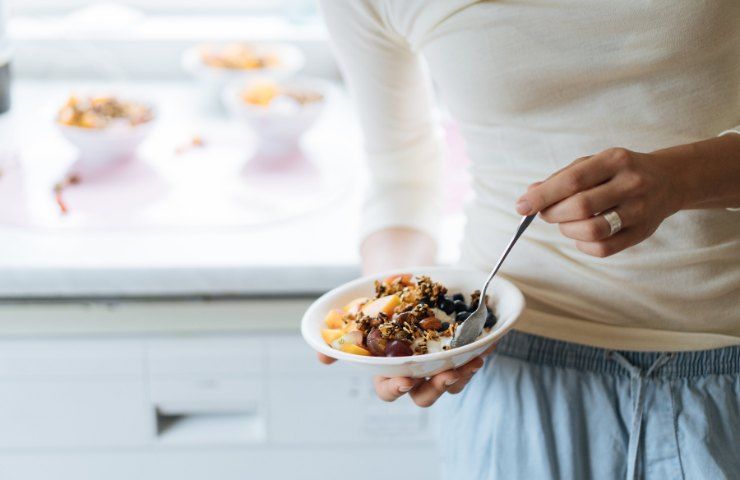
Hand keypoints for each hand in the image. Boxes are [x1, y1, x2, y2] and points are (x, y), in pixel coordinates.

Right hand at [316, 226, 489, 406]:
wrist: (400, 279)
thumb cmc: (376, 301)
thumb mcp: (357, 312)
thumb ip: (341, 334)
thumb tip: (322, 358)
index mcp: (387, 369)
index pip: (389, 390)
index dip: (397, 389)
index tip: (405, 379)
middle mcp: (413, 371)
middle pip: (425, 395)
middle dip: (438, 388)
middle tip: (448, 374)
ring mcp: (437, 363)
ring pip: (452, 383)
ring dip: (464, 375)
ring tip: (473, 360)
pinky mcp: (457, 350)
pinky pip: (470, 359)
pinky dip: (480, 352)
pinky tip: (489, 342)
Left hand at [515, 147, 684, 256]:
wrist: (669, 179)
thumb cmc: (620, 171)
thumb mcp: (593, 163)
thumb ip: (561, 177)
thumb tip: (530, 195)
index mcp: (614, 160)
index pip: (572, 180)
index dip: (542, 196)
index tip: (522, 206)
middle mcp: (631, 183)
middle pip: (580, 207)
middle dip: (553, 214)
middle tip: (545, 213)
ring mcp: (640, 210)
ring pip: (592, 231)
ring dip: (567, 230)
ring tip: (565, 222)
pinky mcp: (643, 232)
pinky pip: (604, 249)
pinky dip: (582, 245)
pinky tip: (580, 235)